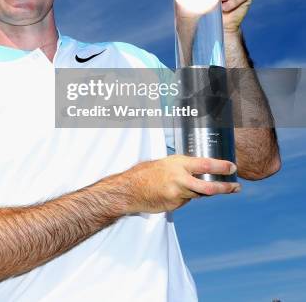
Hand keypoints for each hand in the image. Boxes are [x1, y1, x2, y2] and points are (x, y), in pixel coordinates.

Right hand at [121, 155, 239, 213]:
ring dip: (207, 192)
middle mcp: (180, 178)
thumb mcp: (168, 163)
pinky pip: (187, 200)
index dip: (221, 167)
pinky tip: (179, 192)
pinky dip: (188, 196)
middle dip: (225, 188)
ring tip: (221, 188)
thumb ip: (184, 167)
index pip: (206, 165)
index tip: (232, 167)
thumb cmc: (148, 172)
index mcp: (179, 163)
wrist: (131, 188)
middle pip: (208, 187)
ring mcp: (177, 194)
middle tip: (236, 186)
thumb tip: (201, 170)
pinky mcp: (174, 204)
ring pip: (199, 194)